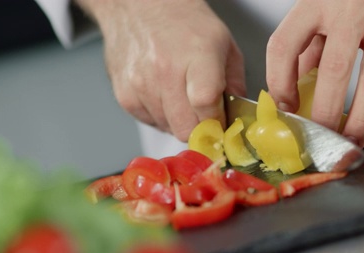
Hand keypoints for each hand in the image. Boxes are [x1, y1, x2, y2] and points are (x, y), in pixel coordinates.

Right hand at [76, 0, 245, 140]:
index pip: (206, 105)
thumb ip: (236, 85)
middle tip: (206, 115)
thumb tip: (238, 119)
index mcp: (197, 56)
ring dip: (181, 121)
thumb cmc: (185, 23)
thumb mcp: (225, 46)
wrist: (140, 6)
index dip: (218, 121)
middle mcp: (165, 71)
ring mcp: (141, 85)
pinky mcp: (125, 95)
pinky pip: (150, 123)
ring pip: (169, 129)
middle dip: (201, 129)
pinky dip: (161, 116)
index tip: (223, 123)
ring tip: (182, 96)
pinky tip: (165, 94)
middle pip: (186, 128)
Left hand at [266, 0, 363, 145]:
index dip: (279, 83)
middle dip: (325, 114)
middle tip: (319, 140)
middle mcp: (351, 9)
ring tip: (349, 143)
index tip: (285, 108)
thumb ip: (310, 42)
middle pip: (333, 71)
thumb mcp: (327, 6)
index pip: (285, 46)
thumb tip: (292, 89)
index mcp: (317, 0)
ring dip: (359, 121)